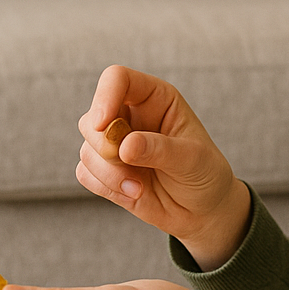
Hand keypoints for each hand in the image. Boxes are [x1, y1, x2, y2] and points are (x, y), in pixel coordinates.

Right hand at [76, 65, 251, 269]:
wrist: (201, 210)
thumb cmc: (204, 174)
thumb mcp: (193, 159)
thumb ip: (161, 150)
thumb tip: (124, 147)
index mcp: (154, 98)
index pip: (117, 79)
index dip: (104, 96)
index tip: (103, 125)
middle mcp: (130, 116)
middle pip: (92, 118)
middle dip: (105, 147)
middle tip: (129, 163)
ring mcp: (115, 143)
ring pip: (87, 149)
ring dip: (109, 174)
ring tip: (139, 187)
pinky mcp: (106, 170)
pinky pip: (85, 173)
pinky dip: (104, 187)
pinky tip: (132, 193)